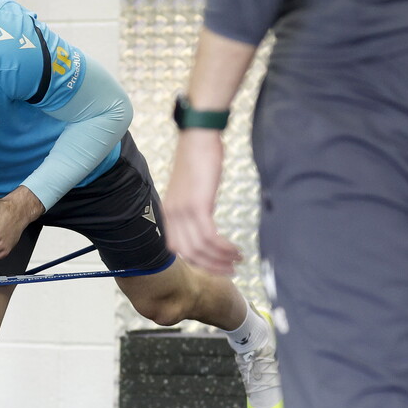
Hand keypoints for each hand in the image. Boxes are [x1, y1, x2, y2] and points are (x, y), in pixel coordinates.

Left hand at [162, 129, 240, 274]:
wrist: (199, 136)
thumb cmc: (199, 158)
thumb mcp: (192, 188)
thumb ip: (194, 209)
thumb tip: (206, 224)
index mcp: (168, 212)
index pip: (178, 249)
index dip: (197, 262)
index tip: (215, 266)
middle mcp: (172, 214)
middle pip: (189, 254)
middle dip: (211, 267)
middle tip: (231, 270)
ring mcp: (183, 211)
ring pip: (201, 249)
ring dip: (221, 259)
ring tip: (238, 260)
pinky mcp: (198, 206)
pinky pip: (210, 237)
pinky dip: (224, 248)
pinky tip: (236, 250)